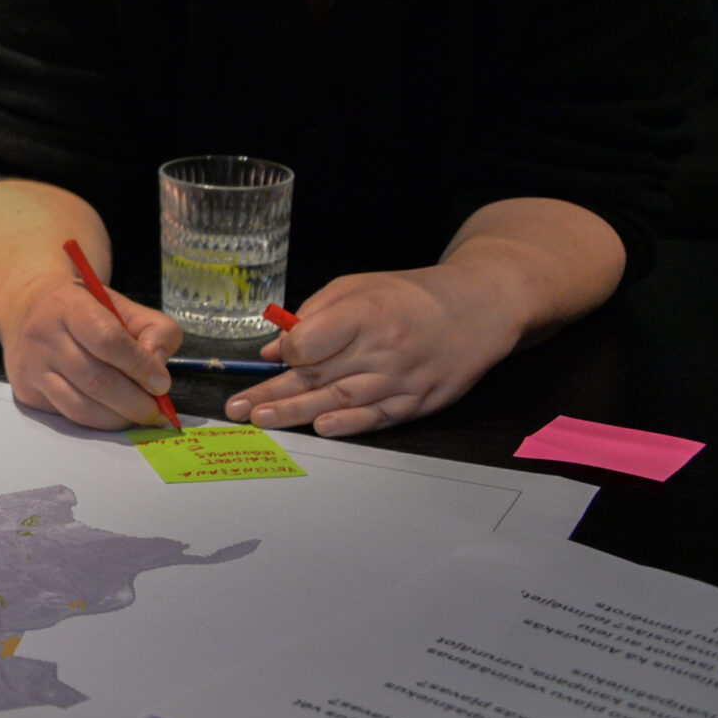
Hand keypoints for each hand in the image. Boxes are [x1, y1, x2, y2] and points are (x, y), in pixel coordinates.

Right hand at [0, 272, 182, 430]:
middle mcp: (43, 335)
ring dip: (117, 418)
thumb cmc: (83, 309)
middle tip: (155, 411)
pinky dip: (97, 420)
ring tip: (137, 414)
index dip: (140, 366)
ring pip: (81, 407)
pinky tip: (111, 411)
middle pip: (96, 381)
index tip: (161, 383)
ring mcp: (31, 366)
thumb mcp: (123, 304)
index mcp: (69, 304)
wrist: (28, 308)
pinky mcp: (26, 391)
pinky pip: (68, 416)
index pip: (108, 340)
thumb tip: (158, 371)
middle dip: (135, 403)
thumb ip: (155, 329)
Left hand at [227, 264, 524, 436]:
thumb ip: (313, 316)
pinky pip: (377, 417)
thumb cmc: (409, 295)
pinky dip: (346, 425)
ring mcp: (403, 378)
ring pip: (341, 401)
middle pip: (318, 376)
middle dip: (274, 394)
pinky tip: (318, 429)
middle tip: (238, 409)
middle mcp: (384, 349)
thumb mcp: (357, 288)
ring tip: (263, 421)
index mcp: (366, 313)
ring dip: (298, 414)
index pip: (312, 342)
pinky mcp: (419, 401)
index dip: (290, 352)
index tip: (280, 356)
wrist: (478, 308)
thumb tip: (275, 348)